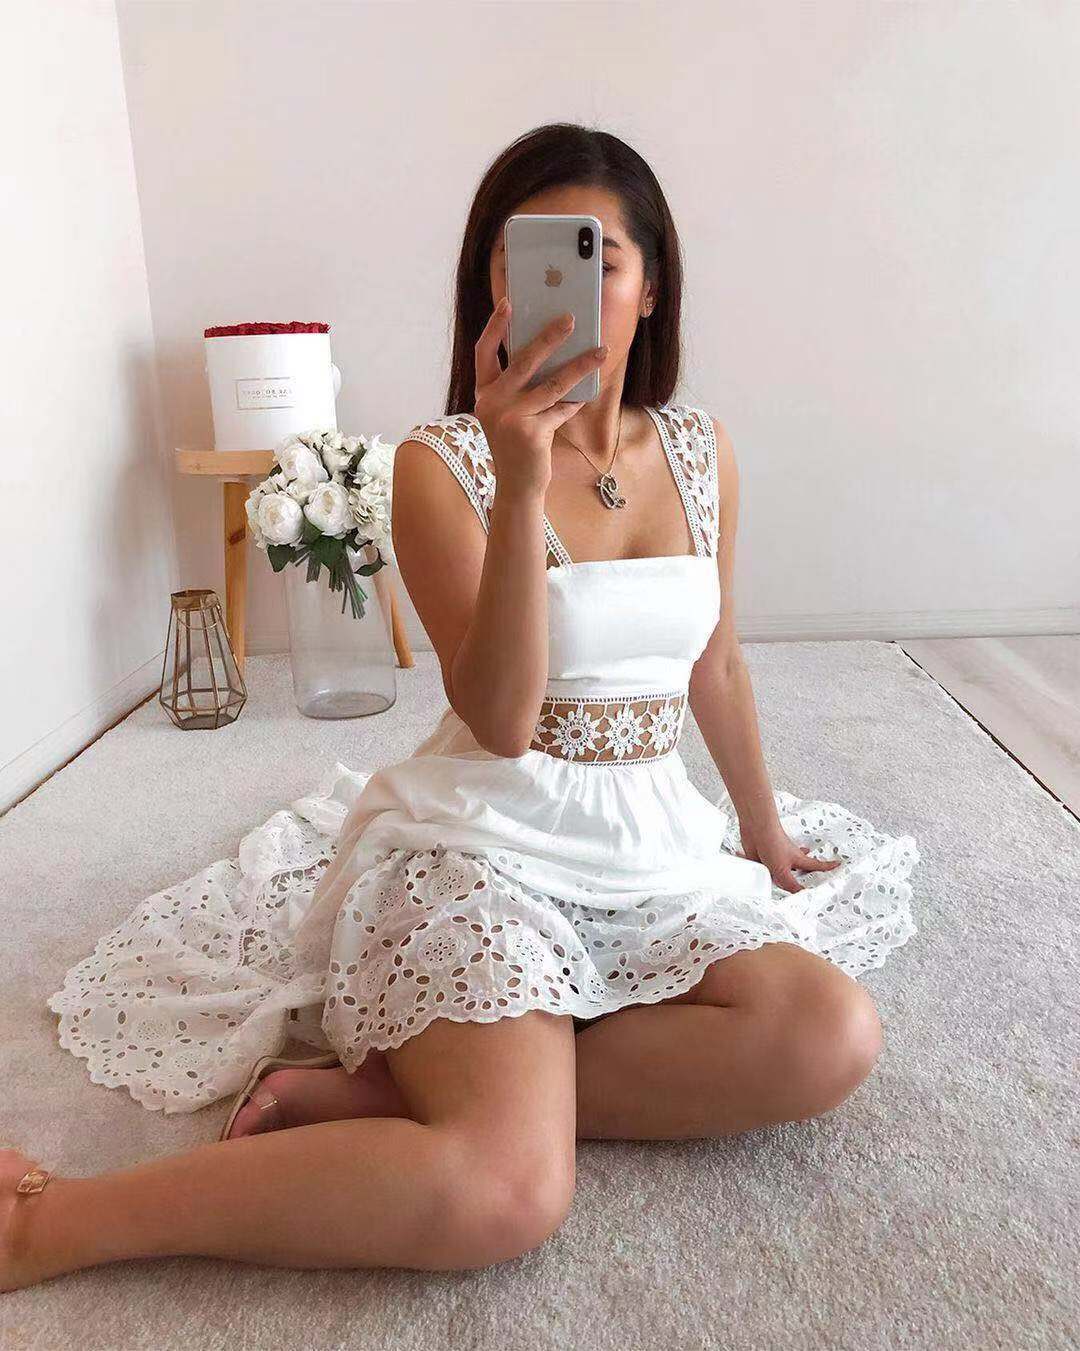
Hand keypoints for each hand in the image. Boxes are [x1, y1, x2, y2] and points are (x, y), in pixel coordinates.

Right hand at [472, 297, 607, 497]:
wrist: (517, 485)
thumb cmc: (517, 444)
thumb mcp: (510, 412)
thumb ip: (521, 386)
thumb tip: (553, 352)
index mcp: (483, 393)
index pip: (483, 352)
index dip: (494, 326)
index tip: (508, 302)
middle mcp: (492, 403)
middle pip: (523, 361)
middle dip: (549, 337)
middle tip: (570, 319)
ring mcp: (510, 418)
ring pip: (552, 384)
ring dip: (580, 366)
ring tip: (601, 352)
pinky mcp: (531, 433)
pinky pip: (561, 409)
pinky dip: (576, 401)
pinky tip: (589, 392)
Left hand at [735, 824, 841, 893]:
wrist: (756, 830)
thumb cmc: (773, 843)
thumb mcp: (783, 870)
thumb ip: (790, 884)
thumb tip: (800, 896)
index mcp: (798, 859)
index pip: (816, 865)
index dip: (827, 866)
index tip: (837, 864)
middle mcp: (788, 858)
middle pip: (799, 866)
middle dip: (805, 868)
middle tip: (811, 872)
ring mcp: (775, 857)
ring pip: (781, 867)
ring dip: (782, 870)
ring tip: (785, 875)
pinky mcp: (762, 857)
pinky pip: (762, 865)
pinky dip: (760, 867)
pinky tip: (757, 869)